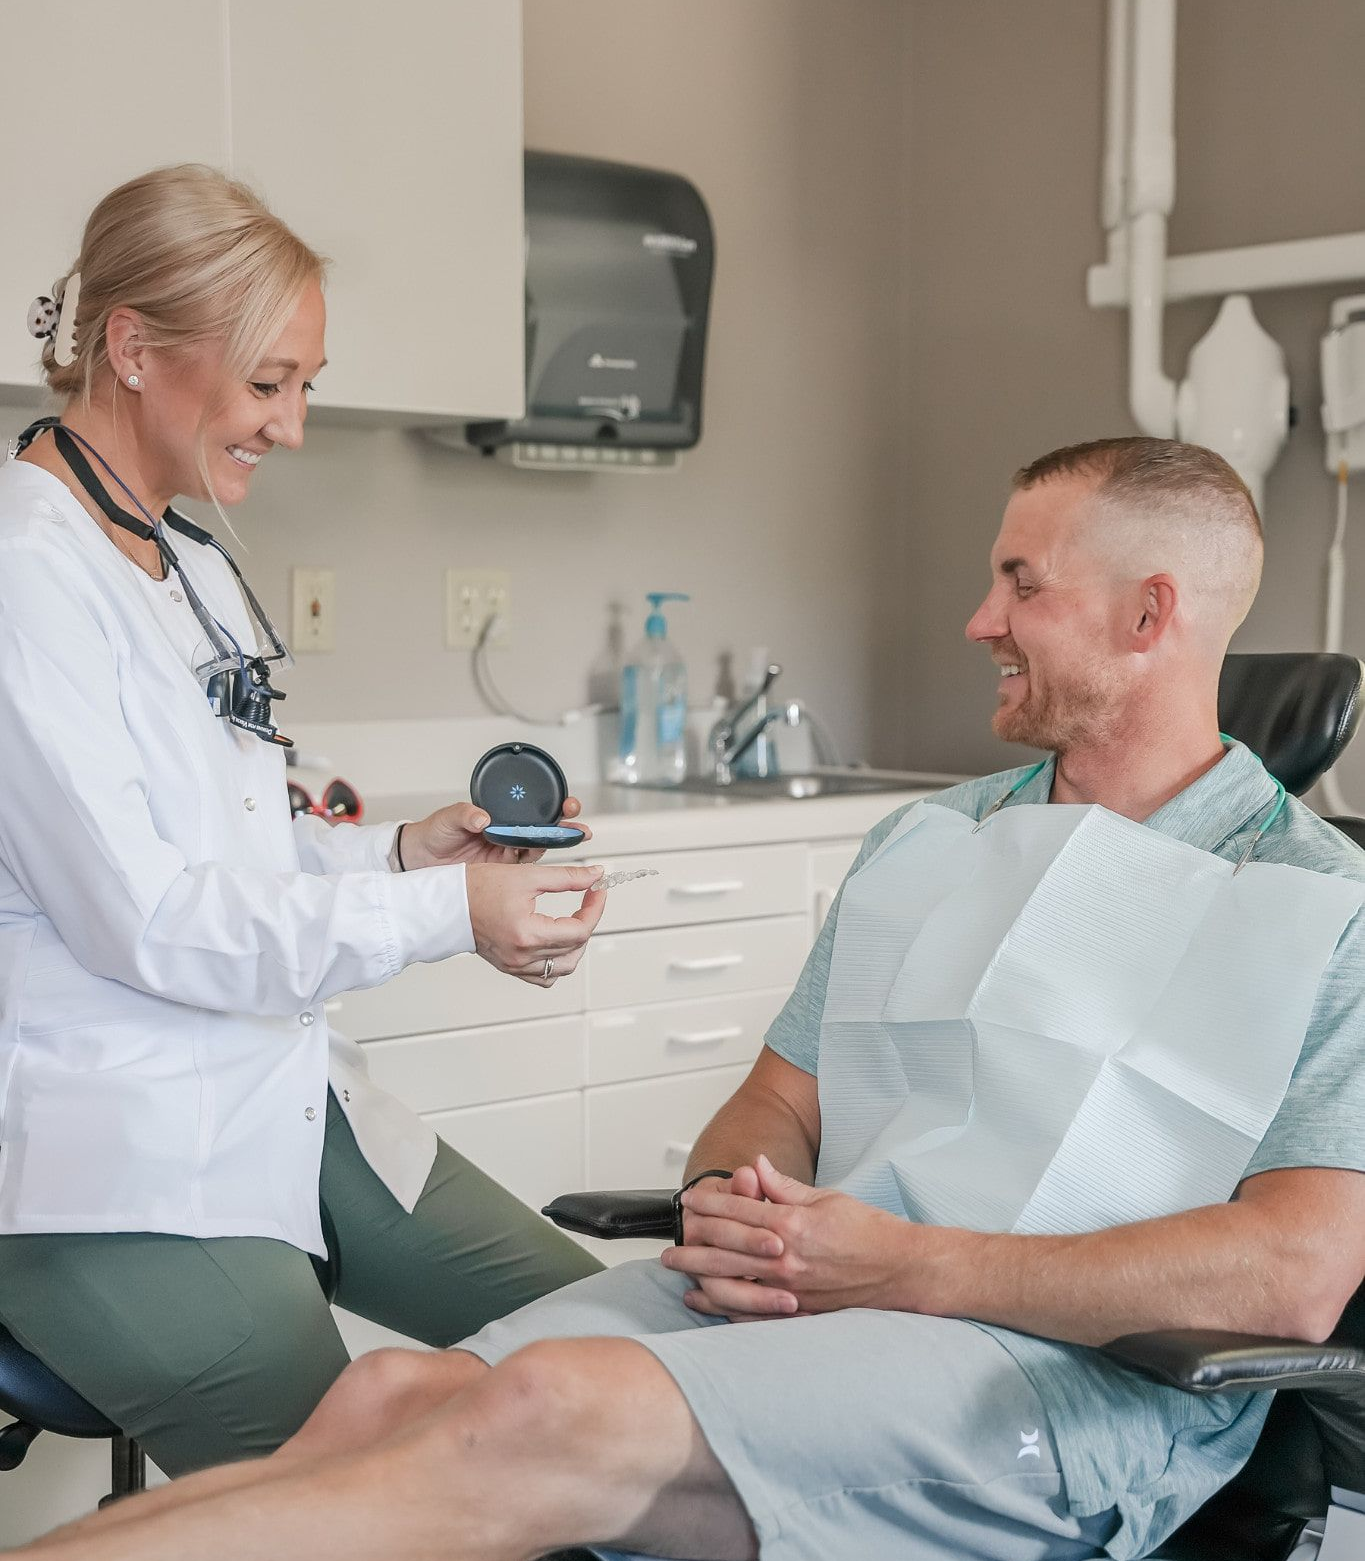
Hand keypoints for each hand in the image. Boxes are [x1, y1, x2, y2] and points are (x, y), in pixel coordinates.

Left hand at [399, 797, 591, 867]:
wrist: (418, 861)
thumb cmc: (433, 834)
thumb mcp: (448, 819)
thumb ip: (464, 814)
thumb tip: (481, 817)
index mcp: (499, 817)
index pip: (531, 810)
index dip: (553, 806)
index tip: (567, 804)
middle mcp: (507, 834)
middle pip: (543, 830)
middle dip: (566, 828)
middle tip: (580, 828)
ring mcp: (506, 854)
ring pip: (539, 850)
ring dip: (557, 846)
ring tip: (572, 842)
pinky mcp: (501, 875)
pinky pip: (524, 874)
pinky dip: (539, 873)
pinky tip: (551, 873)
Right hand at [466, 862, 606, 984]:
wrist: (446, 903)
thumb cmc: (476, 887)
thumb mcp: (527, 876)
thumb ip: (567, 877)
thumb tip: (595, 876)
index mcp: (527, 934)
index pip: (580, 930)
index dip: (595, 909)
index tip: (598, 891)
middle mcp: (522, 956)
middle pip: (575, 949)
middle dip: (587, 922)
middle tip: (588, 901)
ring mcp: (516, 965)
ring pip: (562, 968)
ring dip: (575, 945)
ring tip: (574, 921)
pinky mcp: (510, 967)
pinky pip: (544, 976)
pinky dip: (556, 961)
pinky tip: (555, 941)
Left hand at [663, 1154, 924, 1317]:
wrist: (901, 1270)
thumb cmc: (870, 1231)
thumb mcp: (827, 1197)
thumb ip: (785, 1186)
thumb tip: (756, 1167)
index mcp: (792, 1223)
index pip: (738, 1209)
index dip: (709, 1202)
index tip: (688, 1199)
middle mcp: (785, 1256)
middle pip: (725, 1244)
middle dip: (693, 1238)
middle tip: (671, 1236)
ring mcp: (788, 1288)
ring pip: (730, 1280)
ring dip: (699, 1272)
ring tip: (676, 1266)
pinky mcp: (796, 1311)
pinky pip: (749, 1311)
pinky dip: (722, 1305)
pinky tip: (703, 1299)